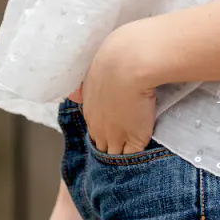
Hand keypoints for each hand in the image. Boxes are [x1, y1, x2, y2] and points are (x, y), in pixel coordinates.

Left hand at [73, 22, 157, 154]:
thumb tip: (76, 93)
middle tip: (121, 145)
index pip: (95, 129)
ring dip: (121, 155)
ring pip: (114, 155)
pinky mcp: (134, 140)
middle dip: (109, 146)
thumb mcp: (96, 68)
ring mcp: (115, 135)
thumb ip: (89, 83)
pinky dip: (137, 159)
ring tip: (129, 161)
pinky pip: (133, 157)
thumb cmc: (115, 58)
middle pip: (102, 146)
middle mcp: (99, 126)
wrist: (128, 62)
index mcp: (89, 110)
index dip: (105, 130)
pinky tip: (143, 159)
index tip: (114, 128)